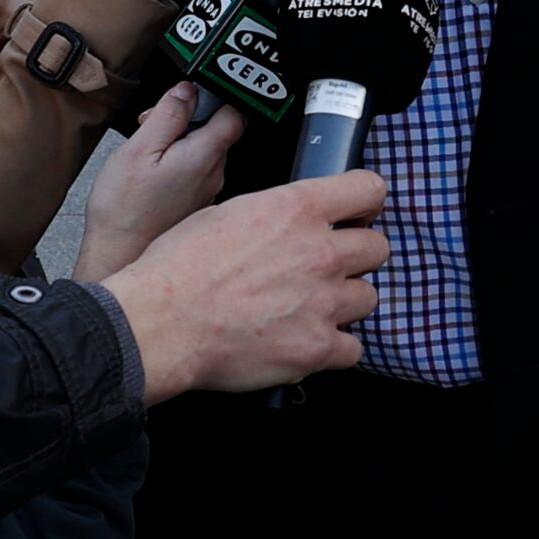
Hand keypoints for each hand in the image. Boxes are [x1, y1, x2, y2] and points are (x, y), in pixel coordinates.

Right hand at [74, 85, 240, 282]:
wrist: (116, 255)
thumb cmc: (124, 209)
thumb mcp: (139, 149)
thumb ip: (168, 115)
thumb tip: (187, 91)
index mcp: (205, 157)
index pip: (234, 112)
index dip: (212, 96)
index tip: (186, 97)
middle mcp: (214, 176)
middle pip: (216, 131)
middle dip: (187, 121)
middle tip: (153, 127)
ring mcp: (207, 193)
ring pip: (204, 152)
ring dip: (179, 144)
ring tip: (148, 155)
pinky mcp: (195, 206)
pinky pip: (194, 174)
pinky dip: (177, 166)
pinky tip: (152, 176)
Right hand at [97, 170, 387, 394]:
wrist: (160, 322)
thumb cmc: (179, 266)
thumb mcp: (228, 213)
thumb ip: (276, 215)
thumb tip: (292, 222)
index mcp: (297, 209)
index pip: (370, 190)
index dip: (365, 202)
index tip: (357, 213)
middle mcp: (320, 252)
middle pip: (378, 248)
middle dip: (357, 256)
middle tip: (328, 267)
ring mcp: (323, 303)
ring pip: (369, 297)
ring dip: (345, 302)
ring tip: (311, 308)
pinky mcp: (316, 349)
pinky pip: (353, 348)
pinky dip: (334, 348)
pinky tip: (307, 342)